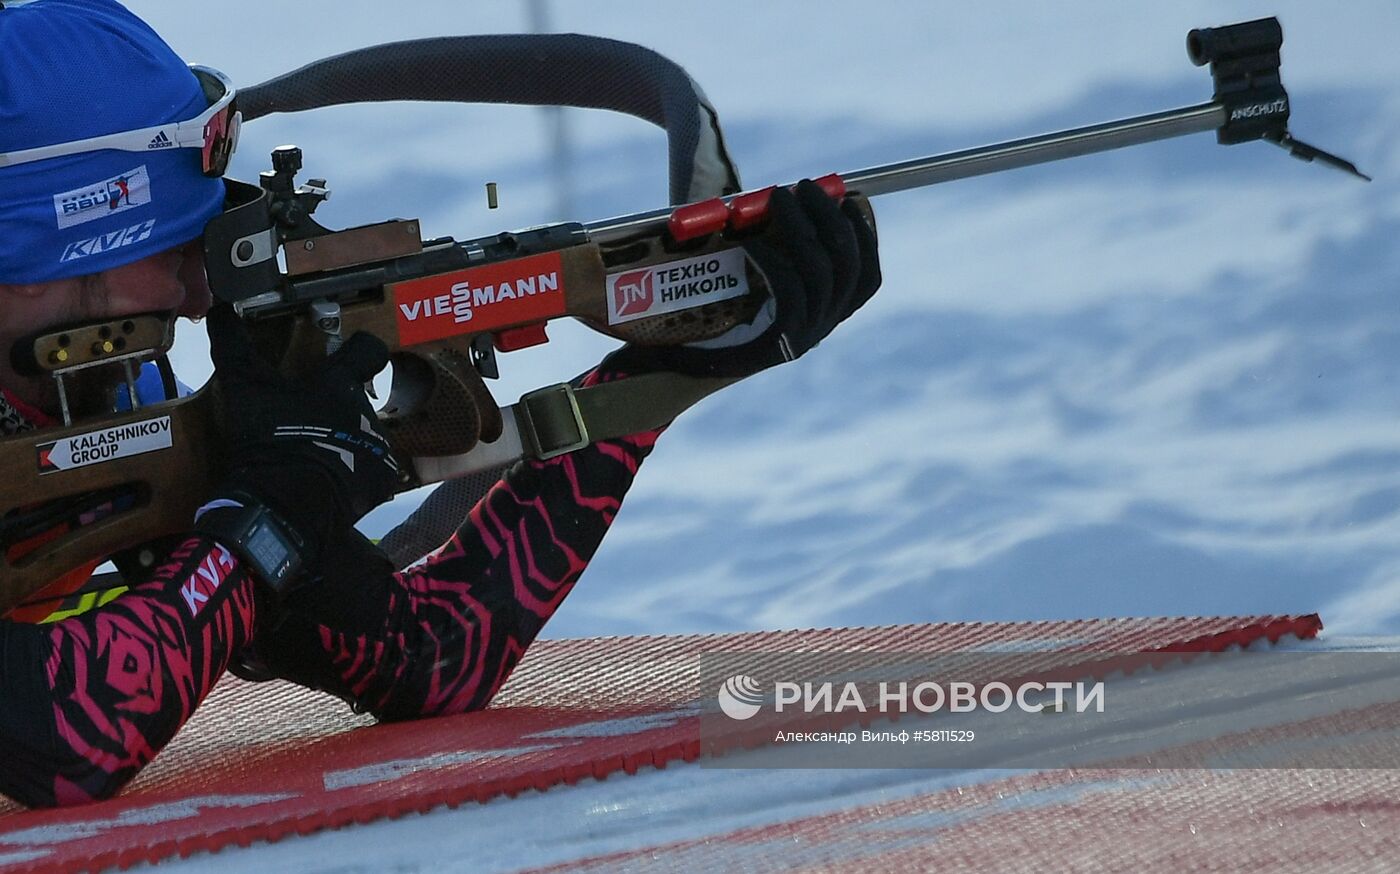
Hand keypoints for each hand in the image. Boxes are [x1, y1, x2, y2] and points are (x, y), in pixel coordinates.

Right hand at [204, 305, 399, 565]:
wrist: (289, 501)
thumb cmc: (269, 437)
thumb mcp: (243, 388)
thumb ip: (233, 346)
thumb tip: (219, 308)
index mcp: (339, 384)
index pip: (368, 350)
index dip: (359, 349)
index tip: (344, 356)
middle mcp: (368, 411)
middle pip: (357, 401)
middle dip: (335, 409)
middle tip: (304, 424)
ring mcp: (378, 447)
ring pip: (364, 437)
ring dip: (344, 443)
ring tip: (311, 459)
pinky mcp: (382, 481)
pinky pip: (371, 472)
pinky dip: (353, 476)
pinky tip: (326, 483)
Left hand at [603, 179, 880, 378]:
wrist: (679, 368)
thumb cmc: (710, 319)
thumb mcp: (750, 284)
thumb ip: (769, 246)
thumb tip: (777, 196)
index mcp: (825, 313)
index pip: (867, 277)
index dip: (866, 237)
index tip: (849, 201)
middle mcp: (822, 326)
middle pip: (848, 265)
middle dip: (831, 217)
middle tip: (805, 185)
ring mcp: (803, 336)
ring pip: (821, 273)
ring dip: (803, 227)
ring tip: (779, 197)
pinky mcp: (778, 343)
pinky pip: (789, 293)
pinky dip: (776, 261)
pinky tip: (756, 243)